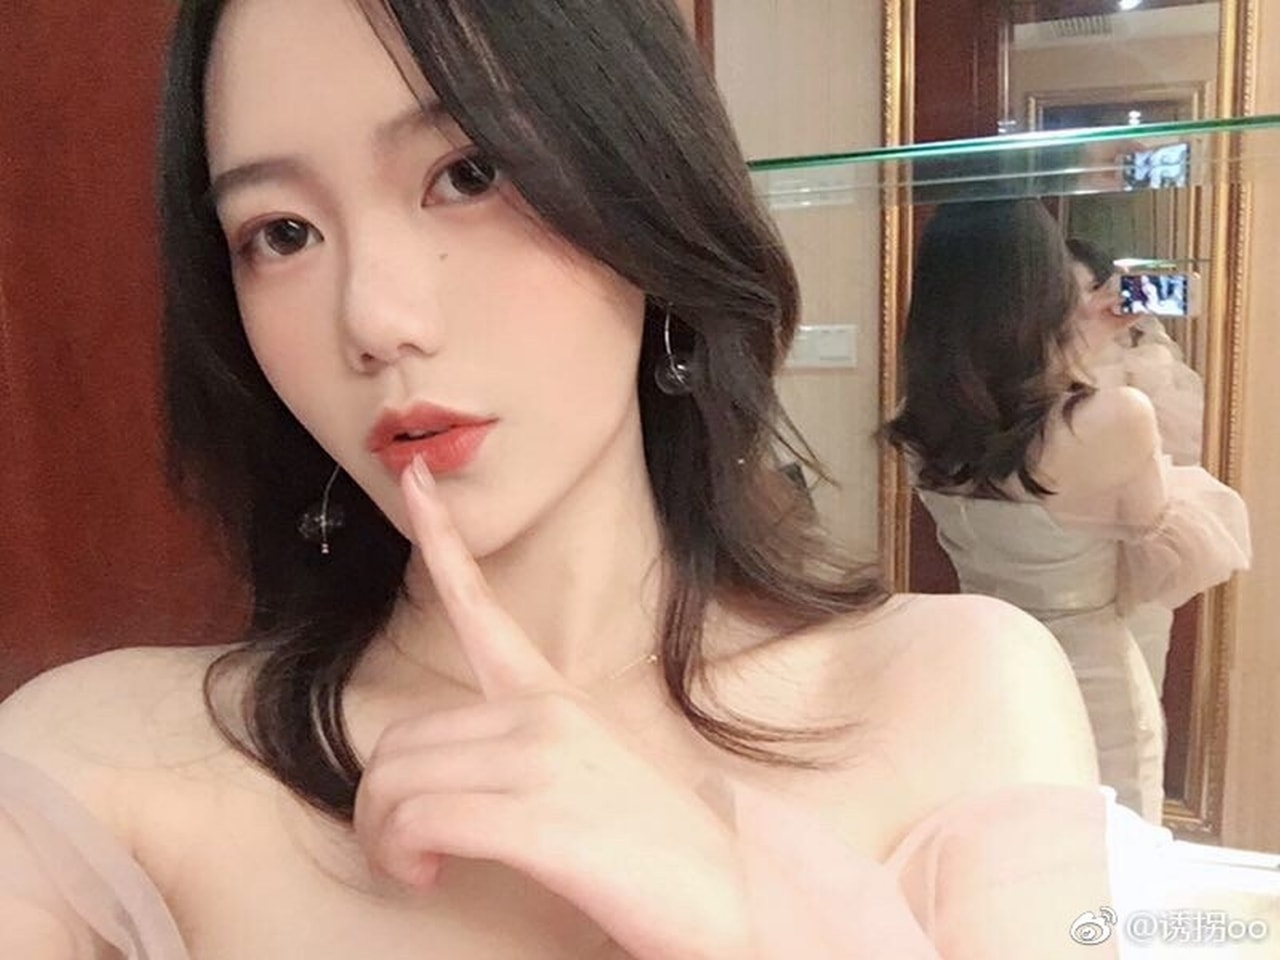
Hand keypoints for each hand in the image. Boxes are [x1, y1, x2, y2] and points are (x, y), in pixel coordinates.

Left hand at [352, 458, 755, 959]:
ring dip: (387, 837)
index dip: (439, 539)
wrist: (739, 904)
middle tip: (409, 848)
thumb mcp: (591, 778)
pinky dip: (404, 853)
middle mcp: (544, 714)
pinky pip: (419, 818)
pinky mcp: (539, 818)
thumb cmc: (658, 854)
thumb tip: (451, 779)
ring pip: (396, 781)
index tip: (415, 478)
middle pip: (399, 738)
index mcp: (555, 697)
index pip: (482, 606)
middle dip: (380, 803)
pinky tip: (431, 874)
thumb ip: (525, 755)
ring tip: (422, 865)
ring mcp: (543, 761)